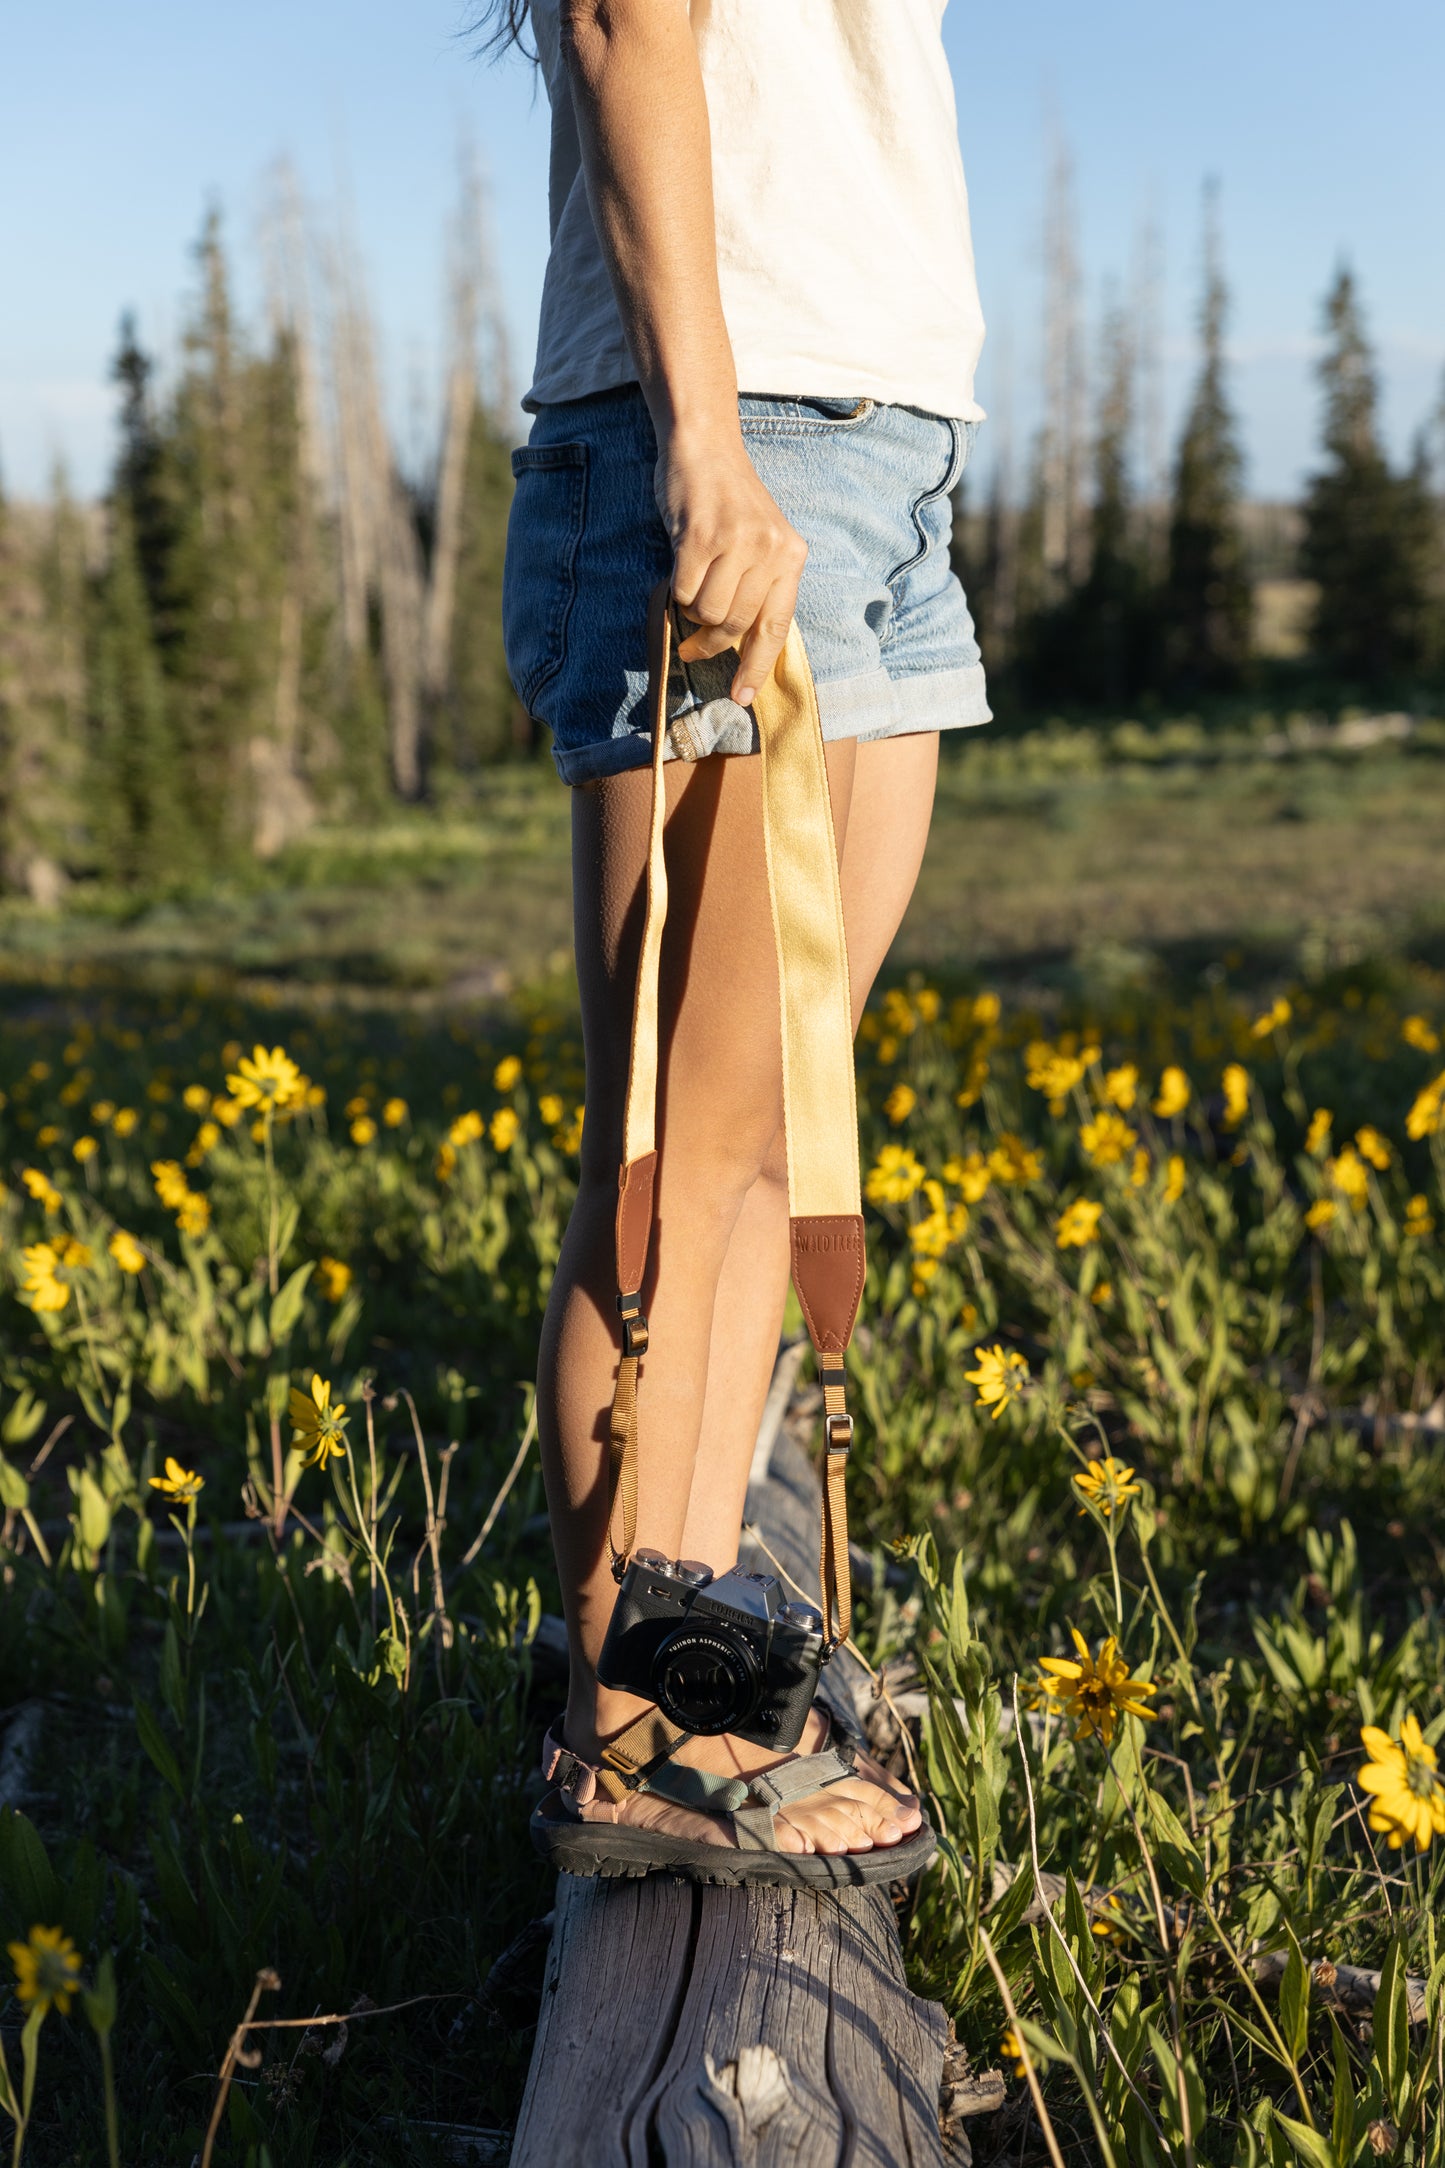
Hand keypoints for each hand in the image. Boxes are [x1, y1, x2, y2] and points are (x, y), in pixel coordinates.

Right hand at [654, 429, 806, 706]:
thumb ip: (757, 589)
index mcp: (790, 556)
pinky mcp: (701, 536)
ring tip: (691, 585)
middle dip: (711, 643)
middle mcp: (770, 550)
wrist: (704, 447)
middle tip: (693, 645)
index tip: (742, 696)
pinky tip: (679, 564)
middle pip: (736, 626)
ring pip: (707, 613)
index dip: (757, 666)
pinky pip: (682, 591)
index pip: (776, 627)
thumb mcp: (758, 543)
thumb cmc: (726, 502)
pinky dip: (674, 589)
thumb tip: (740, 648)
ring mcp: (737, 542)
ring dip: (691, 611)